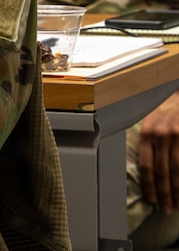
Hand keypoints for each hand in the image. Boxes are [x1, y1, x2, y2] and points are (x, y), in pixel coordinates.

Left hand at [139, 90, 178, 212]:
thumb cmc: (166, 112)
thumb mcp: (151, 123)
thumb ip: (148, 145)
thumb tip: (144, 172)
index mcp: (147, 133)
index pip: (146, 165)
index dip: (149, 185)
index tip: (152, 200)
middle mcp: (161, 135)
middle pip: (162, 171)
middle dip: (164, 193)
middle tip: (166, 209)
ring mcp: (176, 136)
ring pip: (177, 170)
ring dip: (177, 190)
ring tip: (177, 204)